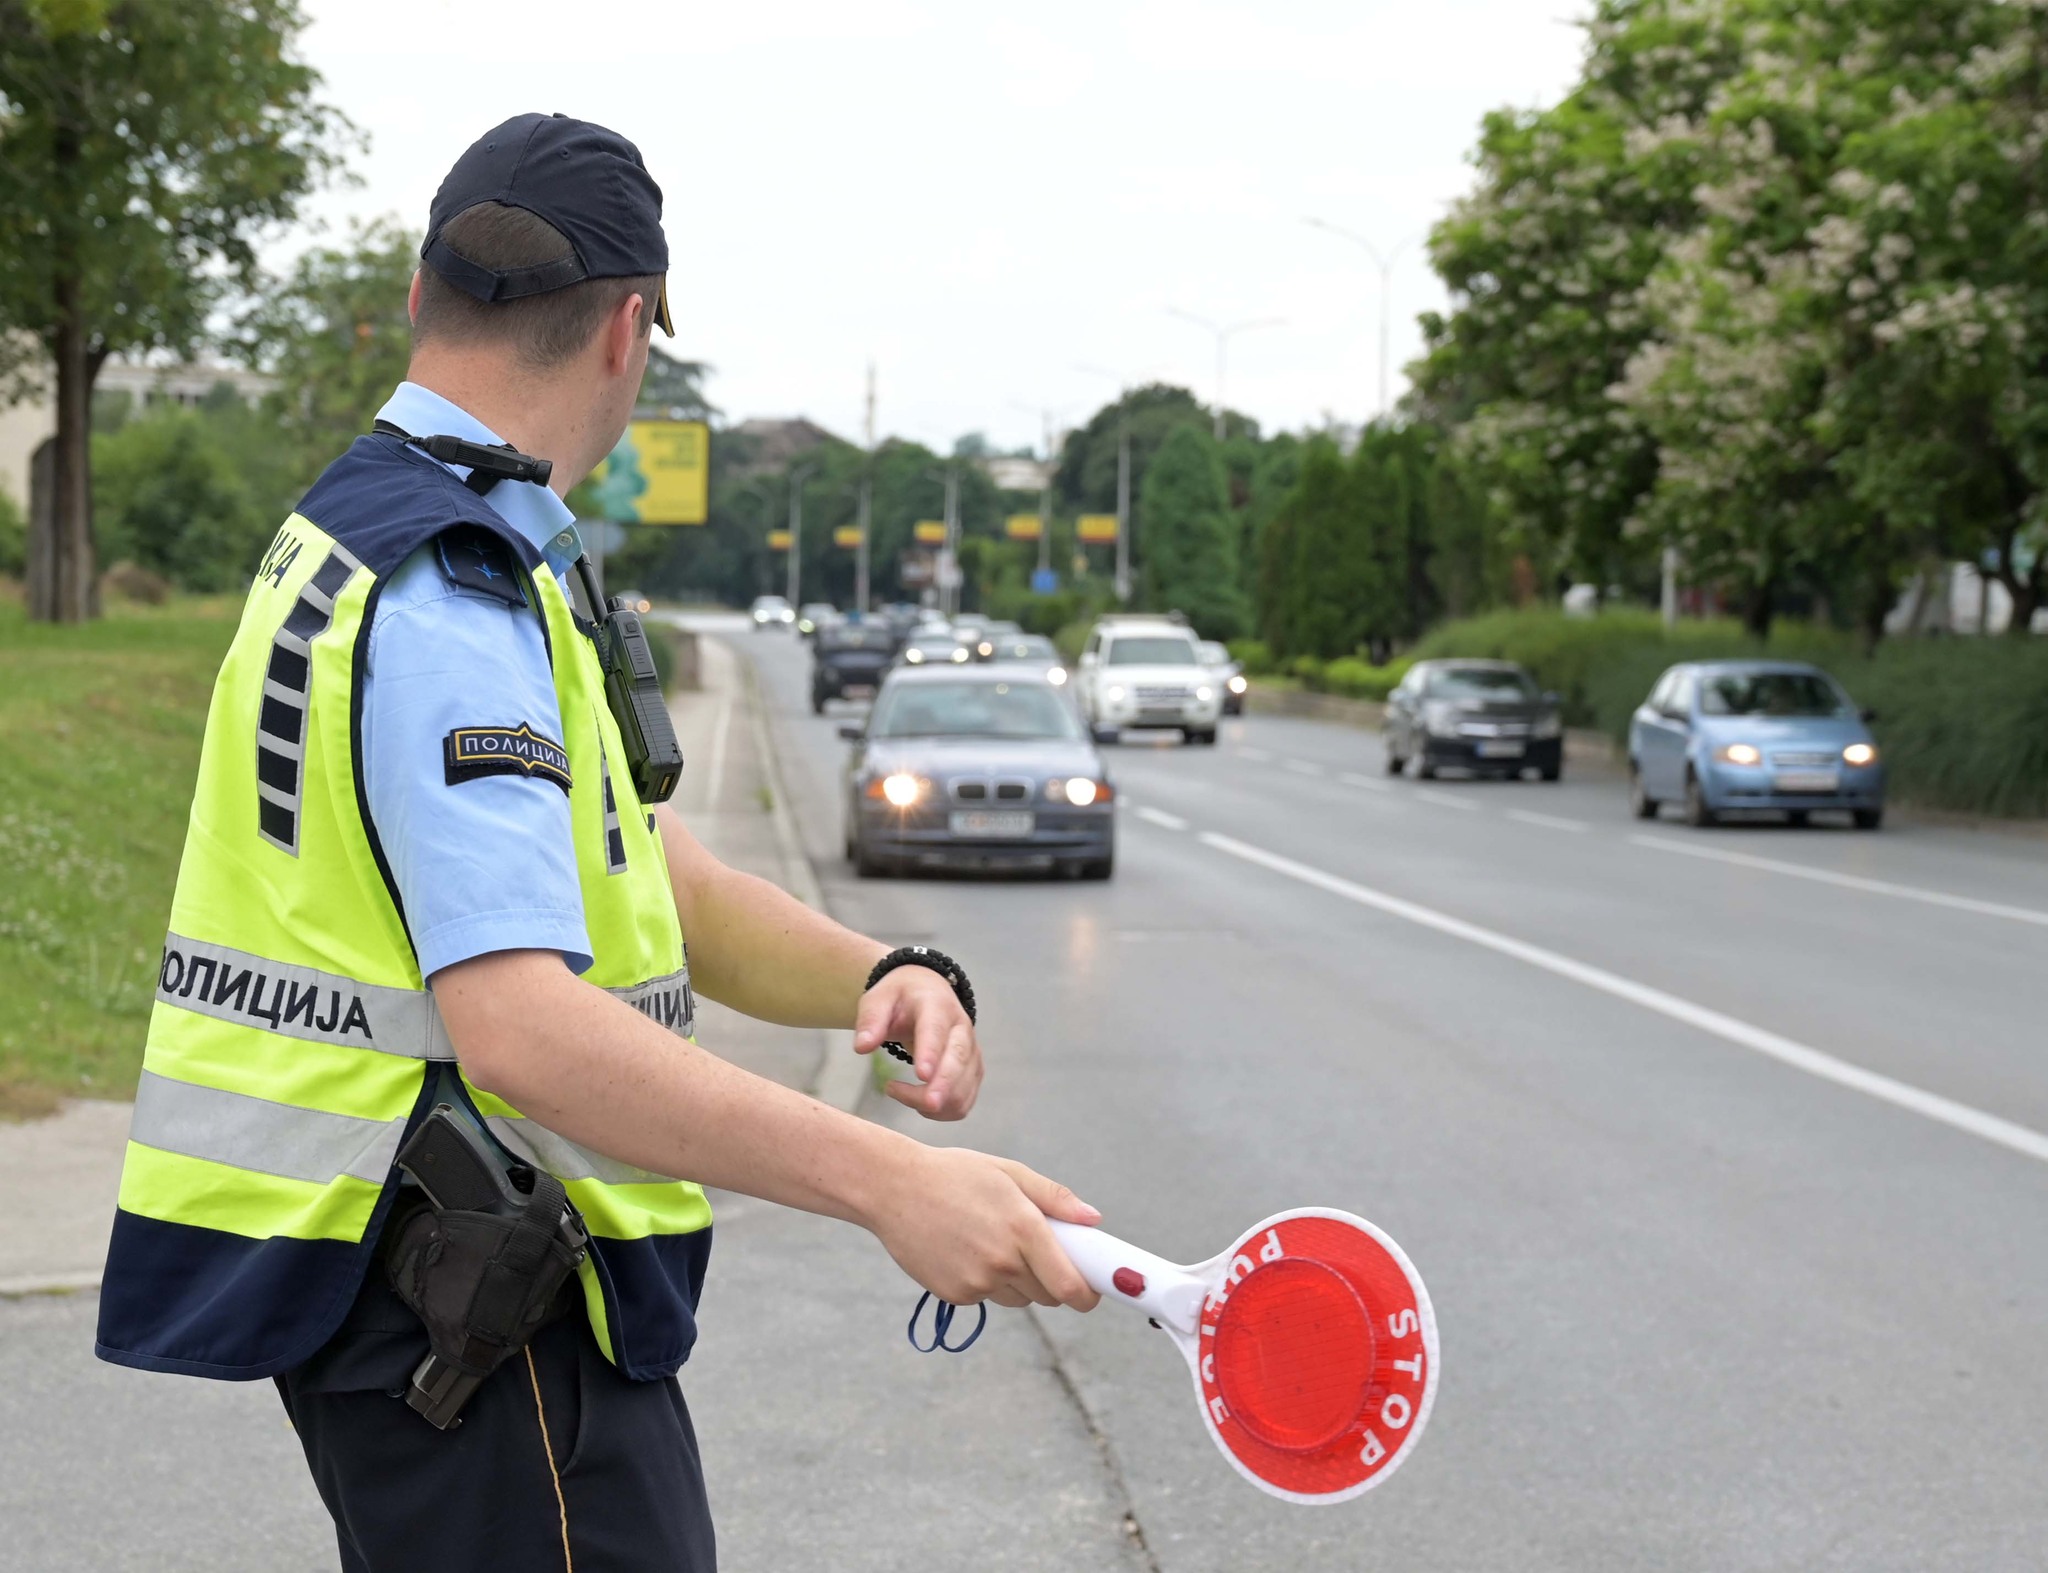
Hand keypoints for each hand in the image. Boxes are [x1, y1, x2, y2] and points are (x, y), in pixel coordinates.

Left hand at [852, 963, 980, 1119]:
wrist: (927, 993)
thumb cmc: (900, 998)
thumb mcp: (878, 999)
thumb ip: (870, 1020)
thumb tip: (862, 1047)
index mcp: (937, 1005)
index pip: (936, 1030)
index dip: (931, 1052)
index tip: (921, 1075)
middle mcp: (961, 1028)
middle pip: (959, 1061)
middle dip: (944, 1086)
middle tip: (925, 1105)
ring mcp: (971, 1052)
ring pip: (962, 1087)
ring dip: (934, 1103)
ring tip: (898, 1092)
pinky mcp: (972, 1072)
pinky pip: (963, 1102)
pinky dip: (942, 1112)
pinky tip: (919, 1103)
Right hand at [866, 1145, 1102, 1310]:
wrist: (892, 1188)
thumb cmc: (955, 1174)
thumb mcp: (1009, 1173)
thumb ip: (1055, 1199)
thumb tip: (1094, 1220)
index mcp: (1023, 1227)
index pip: (1069, 1285)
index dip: (1087, 1294)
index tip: (1092, 1292)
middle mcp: (1003, 1261)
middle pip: (1048, 1295)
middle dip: (1052, 1279)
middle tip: (1037, 1251)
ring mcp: (976, 1283)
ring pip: (1019, 1298)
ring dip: (1018, 1281)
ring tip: (992, 1240)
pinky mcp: (955, 1295)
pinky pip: (987, 1297)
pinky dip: (986, 1282)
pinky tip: (966, 1250)